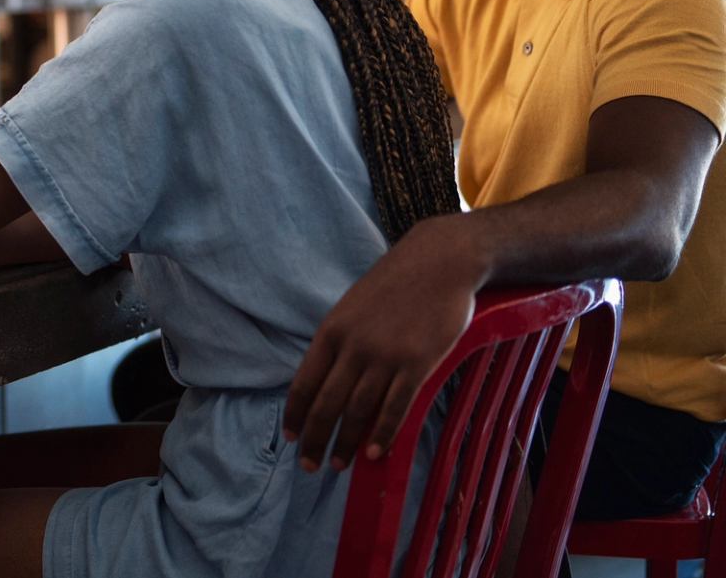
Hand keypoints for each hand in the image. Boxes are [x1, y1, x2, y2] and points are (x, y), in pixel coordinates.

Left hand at [283, 217, 482, 471]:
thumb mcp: (352, 307)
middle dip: (314, 439)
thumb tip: (326, 378)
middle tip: (309, 466)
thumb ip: (339, 341)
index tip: (289, 437)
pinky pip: (395, 407)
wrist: (438, 261)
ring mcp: (385, 356)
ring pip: (358, 411)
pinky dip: (382, 434)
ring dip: (347, 443)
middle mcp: (353, 346)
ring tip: (339, 465)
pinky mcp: (417, 363)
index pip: (304, 382)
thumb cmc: (395, 284)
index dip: (295, 414)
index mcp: (331, 331)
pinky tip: (374, 453)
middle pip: (327, 404)